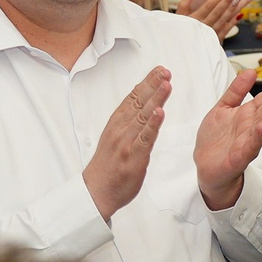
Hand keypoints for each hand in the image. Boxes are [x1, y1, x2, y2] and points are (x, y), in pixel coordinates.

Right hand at [85, 69, 170, 220]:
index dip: (147, 82)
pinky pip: (145, 138)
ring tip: (166, 83)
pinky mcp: (133, 157)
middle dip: (153, 85)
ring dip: (155, 99)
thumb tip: (146, 106)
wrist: (96, 191)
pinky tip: (160, 112)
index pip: (133, 98)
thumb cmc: (108, 165)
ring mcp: (126, 142)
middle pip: (138, 102)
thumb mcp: (115, 138)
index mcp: (116, 124)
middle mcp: (120, 129)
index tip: (159, 70)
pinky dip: (152, 124)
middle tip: (165, 71)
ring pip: (142, 116)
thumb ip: (129, 123)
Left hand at [195, 68, 261, 211]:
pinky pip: (252, 145)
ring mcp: (248, 141)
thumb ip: (236, 91)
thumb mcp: (223, 108)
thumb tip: (250, 72)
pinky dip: (257, 136)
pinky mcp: (241, 155)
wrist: (206, 166)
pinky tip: (261, 126)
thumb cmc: (216, 139)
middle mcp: (251, 127)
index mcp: (247, 114)